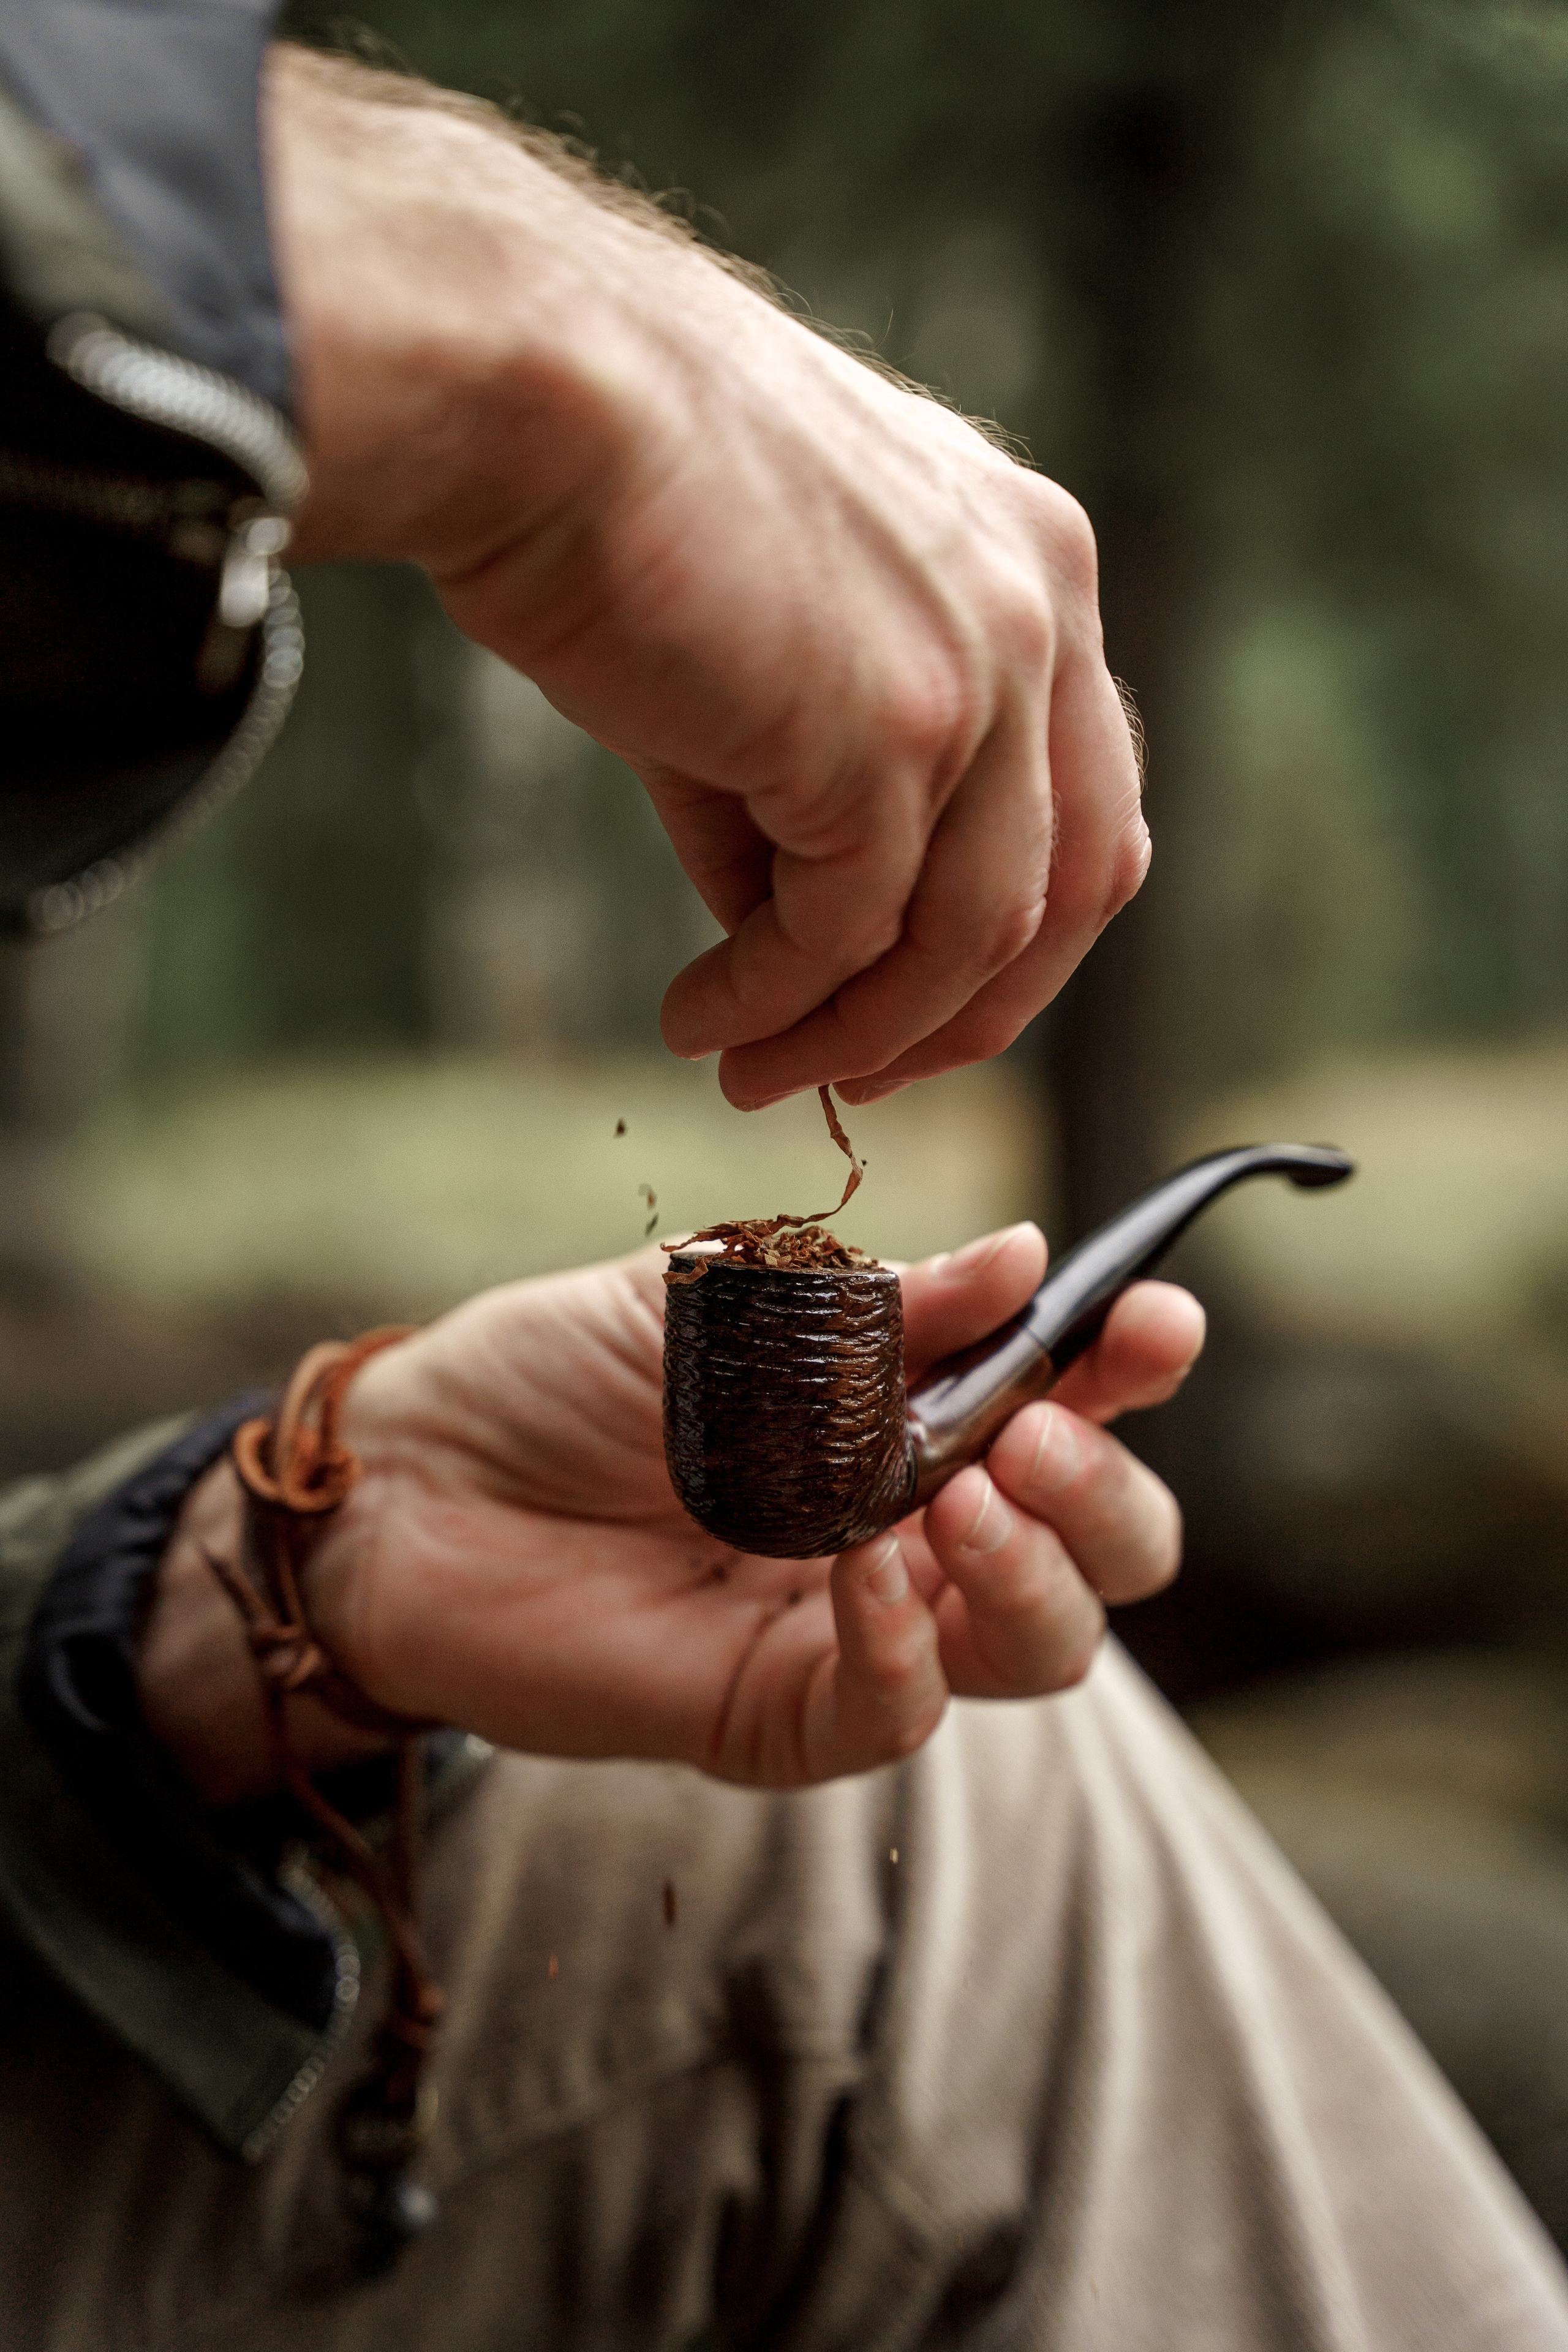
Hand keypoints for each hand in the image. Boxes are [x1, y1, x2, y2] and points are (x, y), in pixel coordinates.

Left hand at [140, 1228, 1201, 1800]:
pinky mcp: (777, 1714)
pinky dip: (906, 1646)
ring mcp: (854, 1626)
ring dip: (1035, 1576)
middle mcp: (910, 1524)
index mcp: (908, 1410)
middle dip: (1107, 1494)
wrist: (408, 1479)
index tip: (1154, 1324)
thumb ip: (873, 1298)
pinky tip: (862, 1567)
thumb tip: (1028, 1256)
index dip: (1129, 1369)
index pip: (1070, 1404)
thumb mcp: (717, 1300)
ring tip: (962, 1499)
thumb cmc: (556, 1372)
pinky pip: (897, 1713)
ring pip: (1038, 1649)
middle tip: (1037, 1435)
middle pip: (1102, 1552)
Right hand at [263, 50, 1148, 1109]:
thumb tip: (776, 930)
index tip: (908, 1004)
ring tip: (748, 1069)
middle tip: (857, 1074)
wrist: (538, 391)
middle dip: (964, 1013)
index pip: (1083, 801)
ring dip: (856, 1031)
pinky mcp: (888, 734)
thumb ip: (803, 783)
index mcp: (1036, 568)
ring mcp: (980, 675)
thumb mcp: (769, 640)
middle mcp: (1042, 615)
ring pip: (966, 935)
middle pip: (1072, 890)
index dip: (1007, 935)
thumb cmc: (620, 488)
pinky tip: (702, 1021)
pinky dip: (777, 1001)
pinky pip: (850, 931)